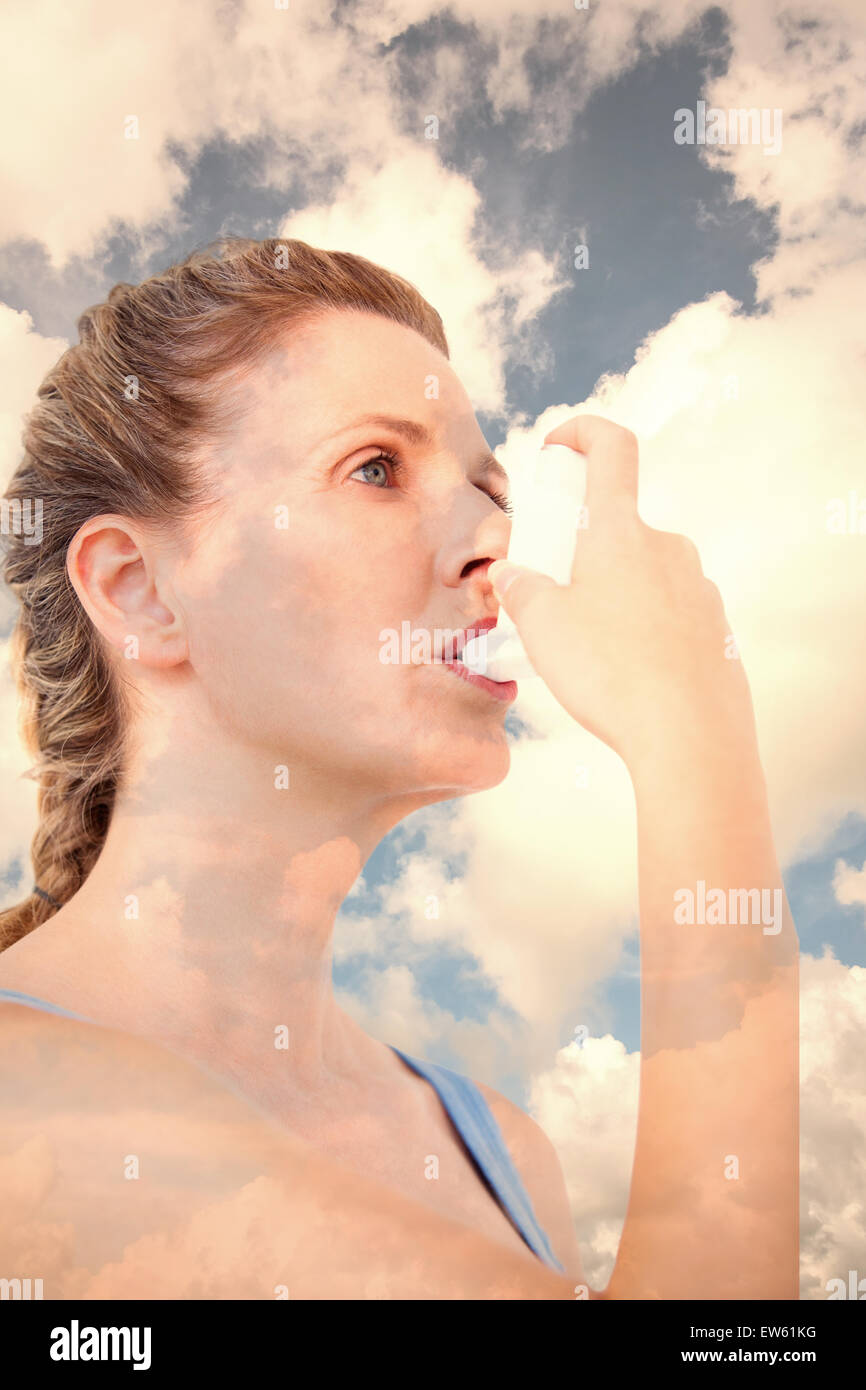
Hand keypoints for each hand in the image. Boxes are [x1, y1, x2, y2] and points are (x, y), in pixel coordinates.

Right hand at [488, 416, 759, 770]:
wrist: (689, 738)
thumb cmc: (611, 674)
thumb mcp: (541, 627)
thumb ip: (520, 589)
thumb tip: (511, 573)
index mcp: (621, 531)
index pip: (611, 446)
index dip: (581, 431)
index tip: (556, 448)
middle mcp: (667, 547)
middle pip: (616, 527)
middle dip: (579, 553)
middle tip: (550, 597)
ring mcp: (697, 587)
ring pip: (641, 574)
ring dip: (609, 595)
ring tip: (583, 651)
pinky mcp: (714, 628)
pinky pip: (667, 613)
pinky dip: (640, 629)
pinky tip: (623, 675)